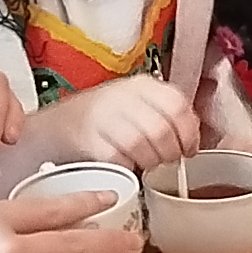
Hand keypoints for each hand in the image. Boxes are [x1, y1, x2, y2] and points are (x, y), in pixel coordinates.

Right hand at [36, 73, 201, 172]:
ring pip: (142, 146)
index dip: (190, 132)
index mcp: (141, 85)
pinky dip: (129, 168)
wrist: (57, 126)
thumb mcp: (138, 105)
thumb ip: (166, 115)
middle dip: (171, 153)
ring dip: (151, 162)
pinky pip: (119, 159)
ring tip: (148, 164)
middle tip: (167, 161)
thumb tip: (193, 141)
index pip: (177, 105)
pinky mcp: (88, 140)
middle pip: (162, 129)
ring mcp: (103, 117)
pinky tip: (128, 166)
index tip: (190, 149)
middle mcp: (122, 96)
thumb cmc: (107, 121)